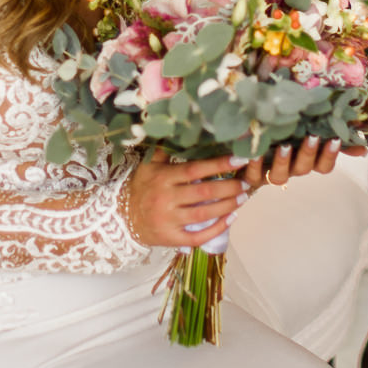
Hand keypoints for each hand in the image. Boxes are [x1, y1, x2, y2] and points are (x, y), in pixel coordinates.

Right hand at [126, 148, 250, 249]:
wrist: (122, 218)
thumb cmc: (141, 188)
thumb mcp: (148, 166)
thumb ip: (165, 150)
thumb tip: (180, 129)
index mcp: (163, 178)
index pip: (195, 169)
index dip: (218, 164)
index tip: (238, 159)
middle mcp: (166, 198)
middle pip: (204, 192)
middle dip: (229, 187)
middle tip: (245, 183)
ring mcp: (169, 220)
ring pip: (204, 214)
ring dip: (227, 206)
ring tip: (242, 198)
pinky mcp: (172, 238)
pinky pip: (198, 236)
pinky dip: (216, 229)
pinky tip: (230, 219)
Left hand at [241, 137, 367, 191]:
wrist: (244, 149)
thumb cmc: (281, 136)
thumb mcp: (304, 132)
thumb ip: (331, 138)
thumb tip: (364, 149)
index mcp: (305, 161)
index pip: (324, 165)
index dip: (330, 155)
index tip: (334, 138)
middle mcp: (290, 170)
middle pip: (304, 169)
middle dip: (309, 153)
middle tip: (312, 136)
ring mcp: (270, 174)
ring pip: (280, 176)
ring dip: (284, 161)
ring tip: (285, 146)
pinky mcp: (250, 176)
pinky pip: (253, 175)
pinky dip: (254, 165)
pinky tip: (254, 153)